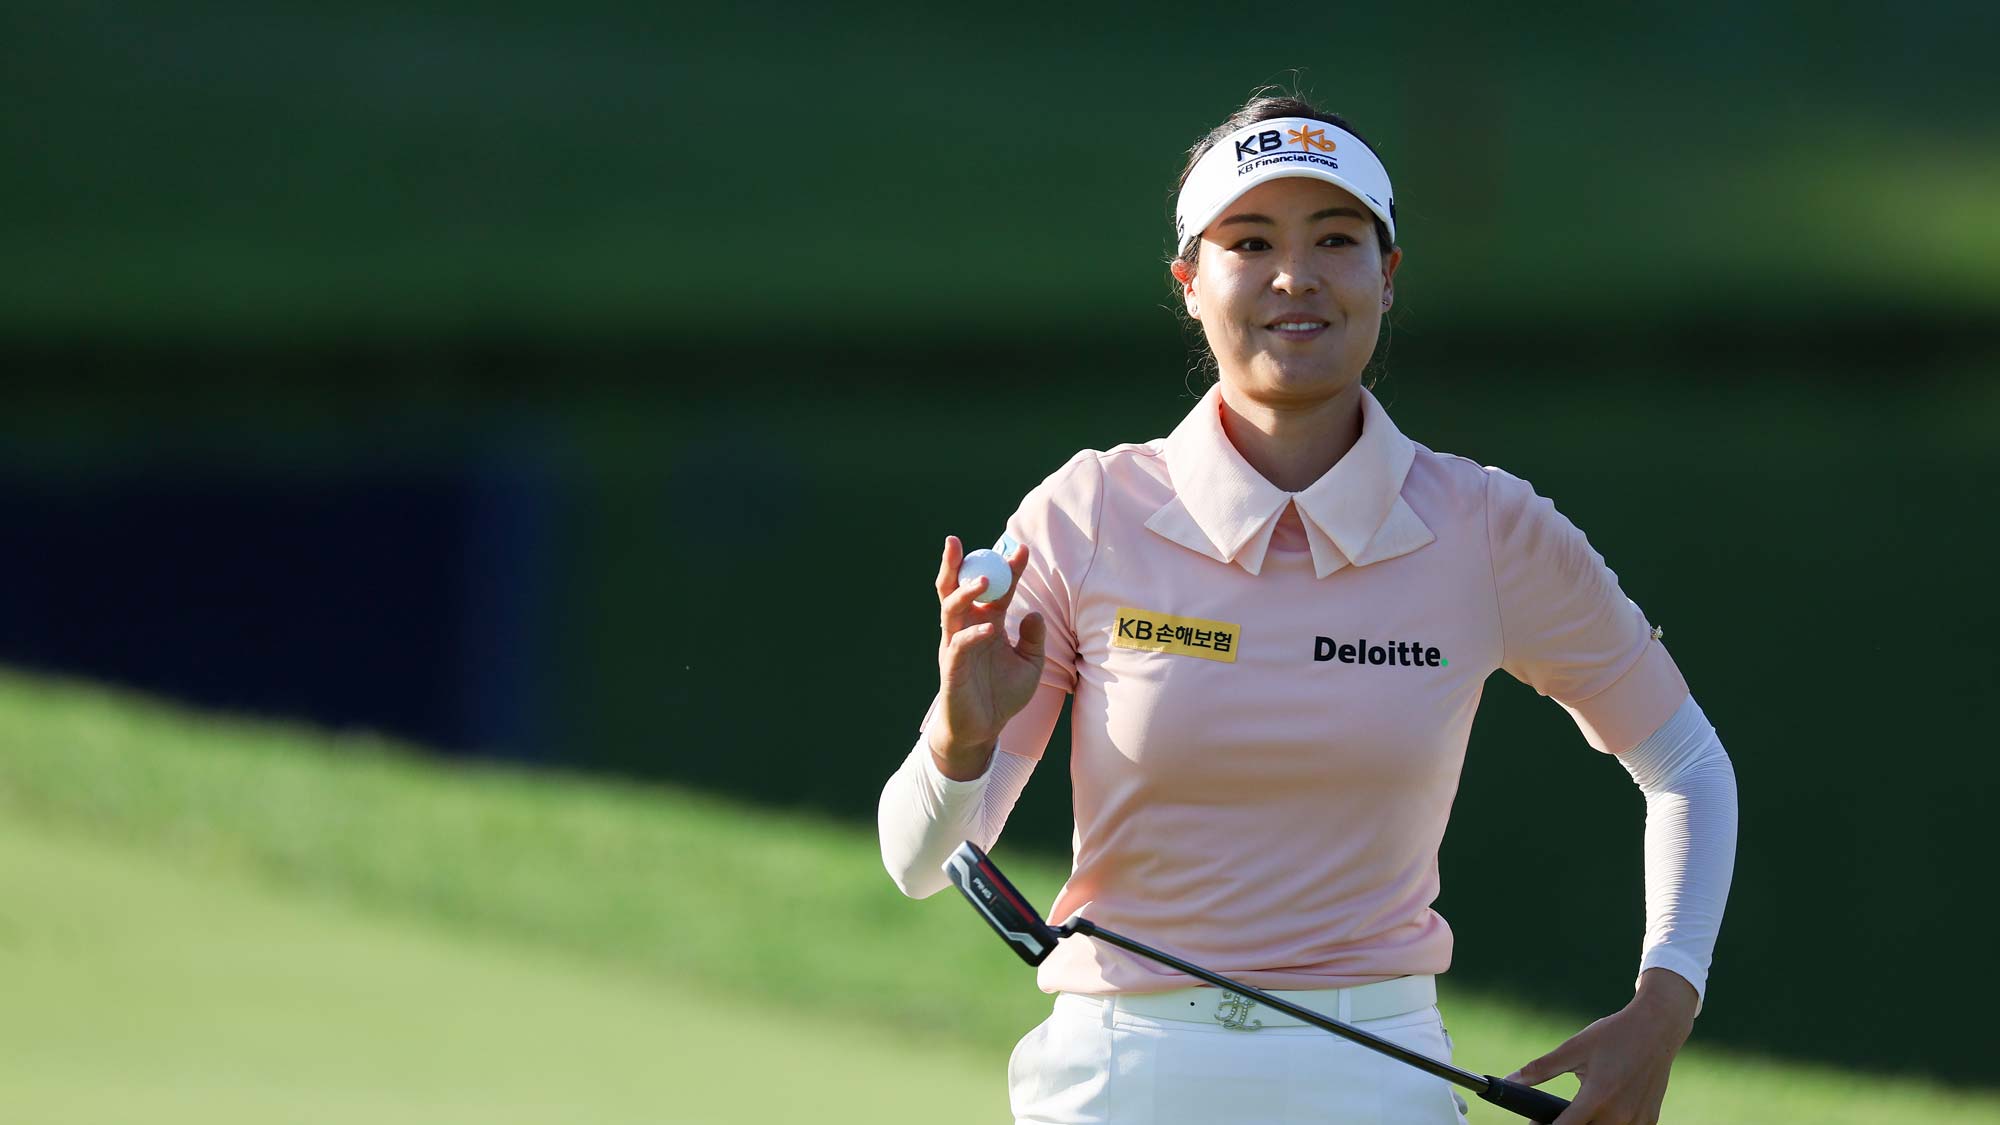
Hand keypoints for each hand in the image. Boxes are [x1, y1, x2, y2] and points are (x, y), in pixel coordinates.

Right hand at [931, 535, 1044, 776]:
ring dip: (966, 591)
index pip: (996, 590)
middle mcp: (968, 628)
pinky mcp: (951, 667)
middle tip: (956, 541)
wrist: (984, 730)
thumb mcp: (1030, 665)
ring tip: (983, 578)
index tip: (1021, 548)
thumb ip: (1033, 639)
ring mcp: (956, 645)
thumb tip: (1034, 613)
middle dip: (955, 564)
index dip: (1007, 569)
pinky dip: (974, 634)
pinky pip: (959, 645)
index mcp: (988, 623)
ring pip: (951, 609)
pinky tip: (989, 629)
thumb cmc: (1003, 695)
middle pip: (956, 588)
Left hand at [1503, 970, 1697, 1123]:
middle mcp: (1620, 1115)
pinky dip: (1608, 1123)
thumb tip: (1510, 1081)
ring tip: (1579, 1111)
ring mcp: (1638, 1121)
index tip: (1534, 1124)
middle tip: (1554, 1116)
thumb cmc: (1614, 1035)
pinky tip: (1601, 1111)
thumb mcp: (1574, 1048)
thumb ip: (1540, 1069)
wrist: (1657, 1028)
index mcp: (1598, 1097)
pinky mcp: (1649, 1120)